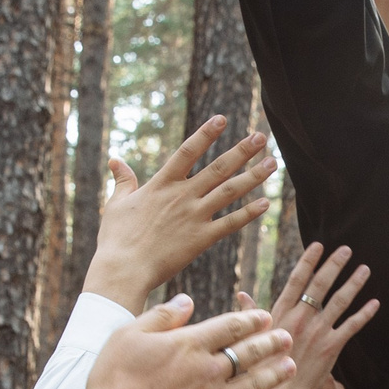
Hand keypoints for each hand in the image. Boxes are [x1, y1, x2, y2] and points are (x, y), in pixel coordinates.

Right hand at [81, 119, 276, 306]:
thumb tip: (116, 160)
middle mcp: (182, 196)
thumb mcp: (117, 204)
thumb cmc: (116, 238)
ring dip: (253, 176)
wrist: (124, 269)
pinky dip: (249, 213)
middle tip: (261, 138)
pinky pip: (230, 223)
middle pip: (218, 168)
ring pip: (230, 191)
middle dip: (242, 151)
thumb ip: (123, 180)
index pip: (188, 151)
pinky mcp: (201, 239)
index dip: (206, 134)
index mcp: (161, 184)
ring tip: (272, 163)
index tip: (222, 119)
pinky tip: (266, 203)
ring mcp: (194, 216)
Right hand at [81, 301, 291, 388]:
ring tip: (290, 367)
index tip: (266, 318)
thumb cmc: (113, 383)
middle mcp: (208, 370)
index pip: (231, 326)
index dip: (252, 320)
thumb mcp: (128, 337)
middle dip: (272, 343)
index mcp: (190, 344)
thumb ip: (161, 317)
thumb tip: (187, 300)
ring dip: (275, 374)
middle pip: (250, 353)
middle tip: (288, 338)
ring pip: (254, 383)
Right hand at [244, 242, 376, 388]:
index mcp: (281, 313)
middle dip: (335, 264)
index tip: (318, 245)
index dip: (309, 261)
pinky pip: (352, 325)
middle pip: (320, 284)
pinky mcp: (333, 346)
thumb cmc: (264, 369)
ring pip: (340, 301)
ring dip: (354, 283)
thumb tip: (242, 296)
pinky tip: (375, 302)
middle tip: (347, 249)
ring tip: (365, 269)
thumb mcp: (255, 337)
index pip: (296, 279)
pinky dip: (365, 313)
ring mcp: (318, 331)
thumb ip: (252, 313)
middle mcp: (300, 318)